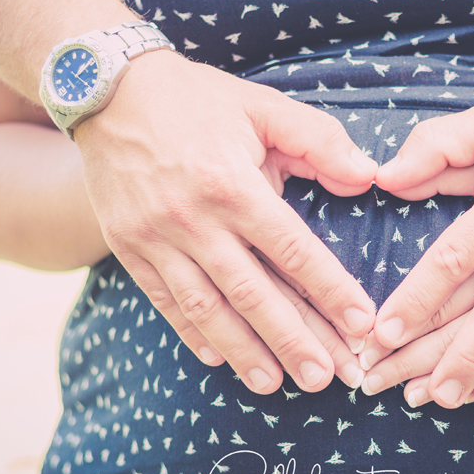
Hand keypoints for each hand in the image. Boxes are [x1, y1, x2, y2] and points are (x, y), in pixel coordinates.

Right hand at [74, 50, 377, 394]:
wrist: (105, 89)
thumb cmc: (197, 98)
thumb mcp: (263, 105)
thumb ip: (319, 140)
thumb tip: (368, 176)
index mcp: (232, 184)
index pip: (293, 251)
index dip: (331, 291)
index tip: (363, 325)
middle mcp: (192, 218)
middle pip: (253, 293)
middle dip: (294, 339)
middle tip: (329, 377)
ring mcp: (154, 238)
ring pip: (207, 307)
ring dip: (245, 350)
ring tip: (276, 383)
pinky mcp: (127, 246)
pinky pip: (163, 301)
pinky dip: (192, 333)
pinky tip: (220, 359)